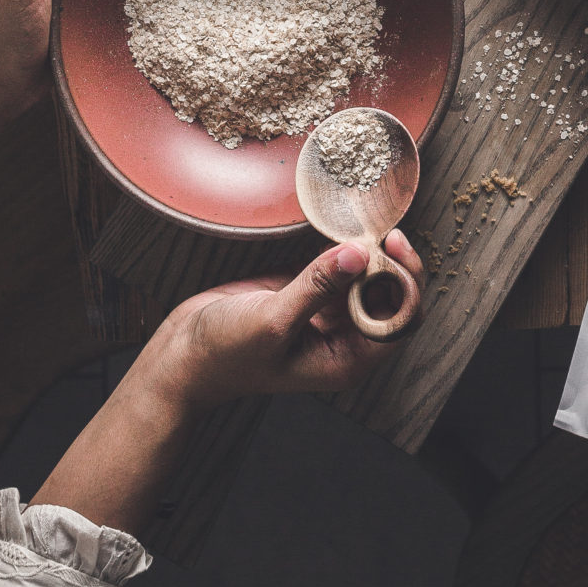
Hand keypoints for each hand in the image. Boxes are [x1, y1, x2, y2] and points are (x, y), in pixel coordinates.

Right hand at [30, 233, 423, 535]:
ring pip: (370, 280)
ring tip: (361, 225)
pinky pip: (342, 269)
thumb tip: (359, 252)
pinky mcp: (310, 294)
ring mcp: (328, 317)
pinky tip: (340, 231)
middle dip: (390, 263)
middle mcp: (345, 340)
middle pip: (392, 297)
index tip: (390, 245)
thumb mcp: (271, 321)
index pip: (399, 321)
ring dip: (370, 254)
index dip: (405, 282)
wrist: (183, 355)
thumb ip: (317, 286)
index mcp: (346, 361)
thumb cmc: (224, 355)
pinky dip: (346, 251)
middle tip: (375, 230)